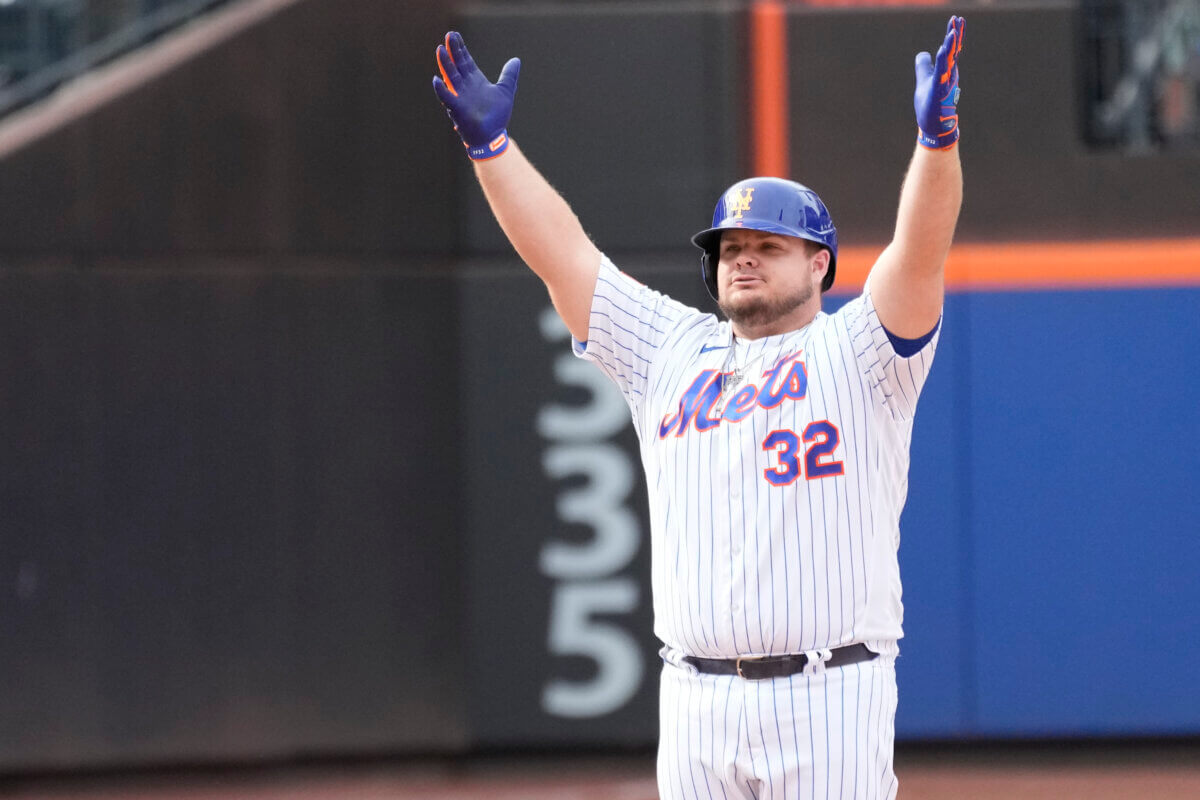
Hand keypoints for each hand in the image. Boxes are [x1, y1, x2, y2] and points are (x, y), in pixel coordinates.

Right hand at [432, 31, 520, 160]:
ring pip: (450, 77)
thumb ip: (509, 75)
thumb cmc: (497, 116)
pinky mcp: (457, 109)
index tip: (455, 35)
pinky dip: (441, 90)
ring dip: (445, 64)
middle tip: (449, 35)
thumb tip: (516, 60)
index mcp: (475, 80)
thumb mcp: (506, 91)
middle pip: (457, 64)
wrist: (493, 136)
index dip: (460, 48)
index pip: (466, 60)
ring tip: (440, 49)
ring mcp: (460, 96)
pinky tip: (436, 80)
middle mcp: (465, 86)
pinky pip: (447, 98)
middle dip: (453, 50)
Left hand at [914, 16, 963, 149]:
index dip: (953, 34)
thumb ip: (924, 66)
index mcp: (945, 70)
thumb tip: (923, 53)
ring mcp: (944, 83)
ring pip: (948, 61)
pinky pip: (941, 74)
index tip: (956, 19)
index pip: (950, 48)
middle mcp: (947, 74)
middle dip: (955, 35)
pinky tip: (941, 50)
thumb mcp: (924, 80)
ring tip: (952, 31)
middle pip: (952, 51)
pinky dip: (941, 62)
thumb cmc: (929, 104)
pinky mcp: (938, 91)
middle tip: (959, 19)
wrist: (932, 125)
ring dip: (950, 46)